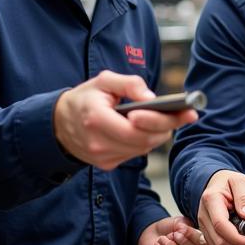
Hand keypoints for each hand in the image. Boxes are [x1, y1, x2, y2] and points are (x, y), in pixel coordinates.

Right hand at [53, 71, 197, 169]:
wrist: (58, 123)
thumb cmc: (85, 98)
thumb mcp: (103, 80)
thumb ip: (129, 84)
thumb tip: (152, 98)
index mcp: (95, 120)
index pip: (138, 128)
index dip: (162, 121)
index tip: (186, 112)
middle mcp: (98, 143)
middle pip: (145, 141)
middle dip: (166, 127)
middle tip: (184, 114)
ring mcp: (101, 157)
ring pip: (143, 149)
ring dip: (157, 134)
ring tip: (170, 118)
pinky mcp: (106, 164)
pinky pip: (134, 153)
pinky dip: (144, 141)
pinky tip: (148, 128)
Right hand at [197, 170, 244, 244]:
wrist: (215, 182)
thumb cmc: (228, 181)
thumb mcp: (240, 181)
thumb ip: (244, 197)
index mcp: (211, 200)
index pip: (221, 225)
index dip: (238, 238)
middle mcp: (203, 215)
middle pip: (218, 241)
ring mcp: (202, 225)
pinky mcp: (205, 232)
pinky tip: (240, 240)